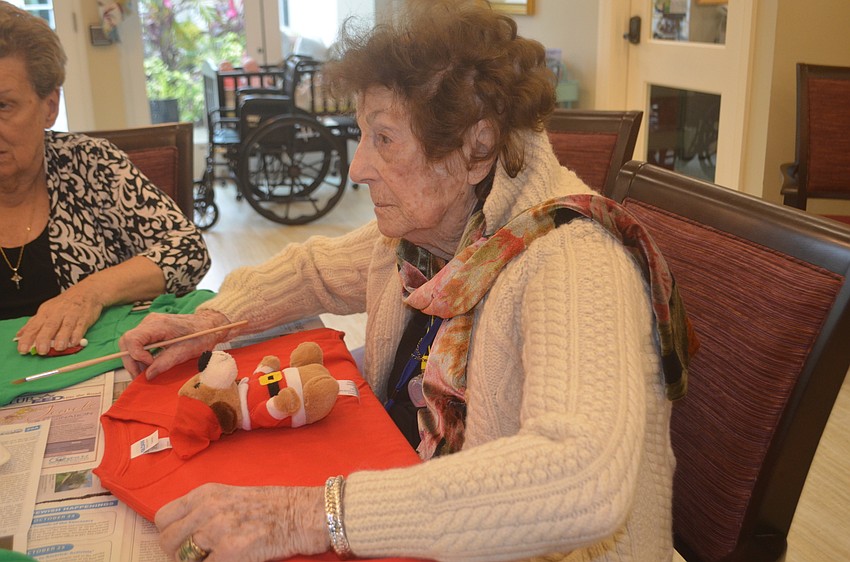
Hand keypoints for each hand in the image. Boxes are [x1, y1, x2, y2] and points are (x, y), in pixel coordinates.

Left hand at [15, 284, 102, 355]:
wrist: (86, 292)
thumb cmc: (64, 304)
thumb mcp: (46, 311)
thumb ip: (34, 324)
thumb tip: (19, 336)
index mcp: (45, 312)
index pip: (34, 326)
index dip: (27, 338)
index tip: (22, 350)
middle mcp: (57, 313)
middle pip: (49, 326)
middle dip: (44, 338)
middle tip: (41, 351)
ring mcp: (72, 315)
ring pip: (66, 326)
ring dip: (62, 337)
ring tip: (59, 348)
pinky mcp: (84, 318)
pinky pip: (80, 327)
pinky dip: (77, 335)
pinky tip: (74, 342)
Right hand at [119, 310, 230, 378]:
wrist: (209, 325)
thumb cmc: (201, 335)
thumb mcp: (186, 351)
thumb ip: (166, 362)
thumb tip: (148, 375)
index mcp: (159, 324)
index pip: (132, 339)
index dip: (136, 356)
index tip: (149, 366)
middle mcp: (150, 322)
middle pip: (126, 342)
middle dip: (131, 362)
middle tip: (143, 376)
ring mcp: (149, 325)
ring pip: (130, 344)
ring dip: (135, 361)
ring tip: (148, 372)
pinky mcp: (151, 330)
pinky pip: (138, 344)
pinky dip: (141, 356)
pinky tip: (151, 365)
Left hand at [156, 483, 328, 561]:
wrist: (303, 513)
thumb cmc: (273, 506)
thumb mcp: (231, 497)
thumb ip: (204, 510)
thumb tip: (184, 534)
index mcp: (206, 493)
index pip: (163, 518)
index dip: (170, 535)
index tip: (181, 543)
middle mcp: (208, 508)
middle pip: (168, 541)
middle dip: (179, 554)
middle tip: (199, 557)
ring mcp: (218, 530)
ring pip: (183, 557)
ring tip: (215, 558)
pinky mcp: (231, 551)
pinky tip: (231, 561)